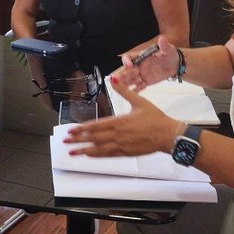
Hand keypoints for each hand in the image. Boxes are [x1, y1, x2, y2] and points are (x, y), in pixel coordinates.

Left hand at [61, 76, 177, 157]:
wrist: (168, 135)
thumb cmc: (156, 119)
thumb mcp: (139, 101)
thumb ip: (124, 91)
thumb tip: (114, 78)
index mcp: (119, 121)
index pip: (96, 125)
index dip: (81, 128)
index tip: (71, 130)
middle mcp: (118, 134)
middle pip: (94, 138)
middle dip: (78, 140)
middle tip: (65, 141)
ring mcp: (122, 145)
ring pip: (99, 149)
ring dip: (84, 150)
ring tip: (72, 152)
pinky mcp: (126, 153)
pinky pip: (109, 155)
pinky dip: (98, 156)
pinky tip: (89, 156)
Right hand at [113, 35, 179, 90]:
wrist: (176, 65)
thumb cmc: (171, 54)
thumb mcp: (168, 49)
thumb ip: (164, 45)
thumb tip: (162, 39)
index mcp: (142, 56)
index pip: (130, 57)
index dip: (127, 61)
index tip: (128, 65)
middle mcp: (139, 65)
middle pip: (127, 70)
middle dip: (122, 74)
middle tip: (116, 79)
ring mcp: (142, 73)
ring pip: (131, 79)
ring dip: (125, 83)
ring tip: (119, 87)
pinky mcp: (147, 81)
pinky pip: (139, 86)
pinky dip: (135, 90)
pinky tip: (130, 93)